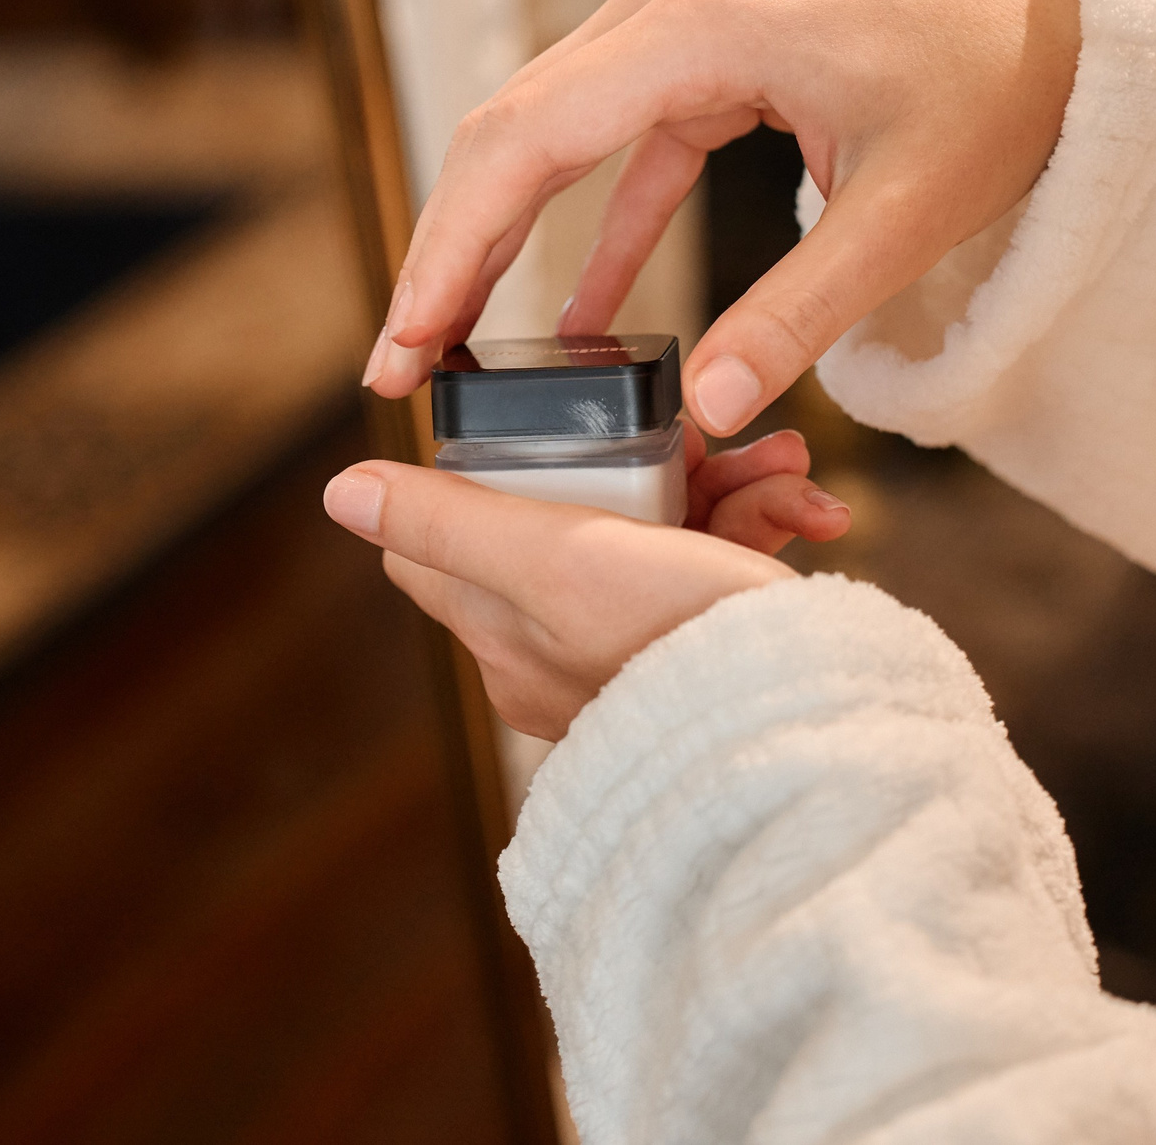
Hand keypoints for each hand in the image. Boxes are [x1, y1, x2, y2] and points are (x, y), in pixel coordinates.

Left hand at [324, 444, 847, 738]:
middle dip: (659, 463)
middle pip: (576, 517)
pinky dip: (763, 529)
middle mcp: (559, 650)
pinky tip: (813, 513)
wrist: (812, 724)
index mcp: (506, 634)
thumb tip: (341, 493)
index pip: (447, 546)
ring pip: (665, 532)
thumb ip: (451, 522)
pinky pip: (721, 567)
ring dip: (731, 488)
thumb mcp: (557, 558)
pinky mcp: (706, 648)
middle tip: (713, 439)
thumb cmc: (677, 642)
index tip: (543, 432)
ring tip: (788, 471)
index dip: (481, 476)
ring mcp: (636, 650)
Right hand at [360, 0, 1080, 436]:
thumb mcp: (908, 213)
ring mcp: (679, 27)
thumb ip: (803, 313)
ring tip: (451, 355)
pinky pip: (617, 152)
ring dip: (498, 244)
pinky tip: (569, 327)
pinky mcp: (705, 61)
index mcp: (696, 26)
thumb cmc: (998, 88)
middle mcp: (663, 7)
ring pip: (548, 141)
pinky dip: (586, 235)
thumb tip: (708, 412)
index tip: (404, 347)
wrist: (1065, 17)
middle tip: (399, 373)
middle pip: (510, 135)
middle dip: (447, 255)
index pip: (526, 142)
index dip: (451, 249)